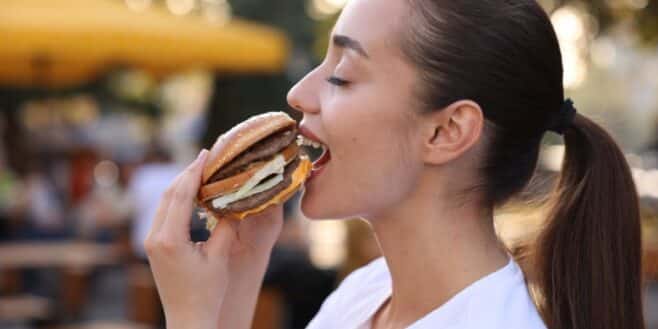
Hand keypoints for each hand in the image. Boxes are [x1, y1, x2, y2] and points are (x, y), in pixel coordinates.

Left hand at [145, 149, 233, 328]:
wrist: (189, 319)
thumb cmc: (207, 292)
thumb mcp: (220, 257)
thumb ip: (225, 227)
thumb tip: (232, 203)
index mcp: (170, 239)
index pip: (181, 195)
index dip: (194, 173)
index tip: (205, 155)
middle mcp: (155, 238)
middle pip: (169, 195)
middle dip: (186, 174)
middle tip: (204, 158)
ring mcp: (151, 243)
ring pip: (164, 204)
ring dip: (181, 186)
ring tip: (199, 171)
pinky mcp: (154, 248)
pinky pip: (164, 215)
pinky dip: (177, 201)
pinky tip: (191, 195)